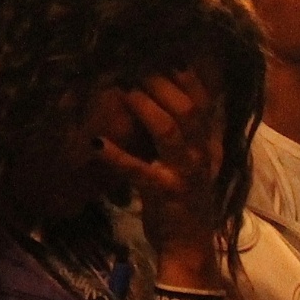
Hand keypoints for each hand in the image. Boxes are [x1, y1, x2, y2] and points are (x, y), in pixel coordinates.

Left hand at [96, 71, 223, 264]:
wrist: (190, 249)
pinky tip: (95, 141)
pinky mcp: (164, 194)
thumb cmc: (183, 200)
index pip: (203, 99)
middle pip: (187, 108)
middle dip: (161, 81)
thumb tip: (152, 95)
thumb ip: (178, 131)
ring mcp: (184, 174)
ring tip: (122, 87)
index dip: (186, 73)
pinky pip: (138, 170)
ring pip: (169, 131)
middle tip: (134, 61)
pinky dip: (116, 155)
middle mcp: (199, 153)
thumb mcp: (187, 160)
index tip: (164, 49)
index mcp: (205, 143)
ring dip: (144, 105)